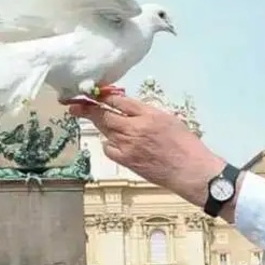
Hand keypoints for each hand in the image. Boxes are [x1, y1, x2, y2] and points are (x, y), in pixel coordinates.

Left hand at [70, 96, 225, 207]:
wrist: (191, 170)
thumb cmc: (186, 146)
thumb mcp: (170, 120)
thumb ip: (148, 113)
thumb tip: (130, 109)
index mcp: (148, 114)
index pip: (119, 100)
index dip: (103, 96)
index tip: (93, 93)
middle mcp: (135, 127)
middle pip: (104, 114)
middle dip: (87, 108)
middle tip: (74, 105)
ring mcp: (129, 145)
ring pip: (105, 130)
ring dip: (98, 124)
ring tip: (89, 118)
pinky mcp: (127, 161)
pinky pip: (109, 149)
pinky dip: (109, 144)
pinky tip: (114, 142)